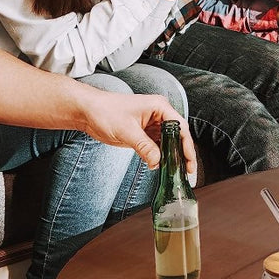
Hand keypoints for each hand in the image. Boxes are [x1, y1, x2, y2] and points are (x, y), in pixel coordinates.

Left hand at [80, 88, 196, 172]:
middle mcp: (159, 114)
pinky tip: (163, 166)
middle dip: (183, 153)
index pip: (180, 127)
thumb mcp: (127, 131)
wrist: (88, 112)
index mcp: (159, 107)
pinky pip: (158, 145)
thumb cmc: (105, 111)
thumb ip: (144, 147)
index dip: (187, 145)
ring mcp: (153, 124)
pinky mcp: (145, 133)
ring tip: (178, 171)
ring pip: (169, 142)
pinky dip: (161, 155)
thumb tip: (158, 161)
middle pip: (178, 135)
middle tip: (187, 169)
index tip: (189, 160)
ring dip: (173, 155)